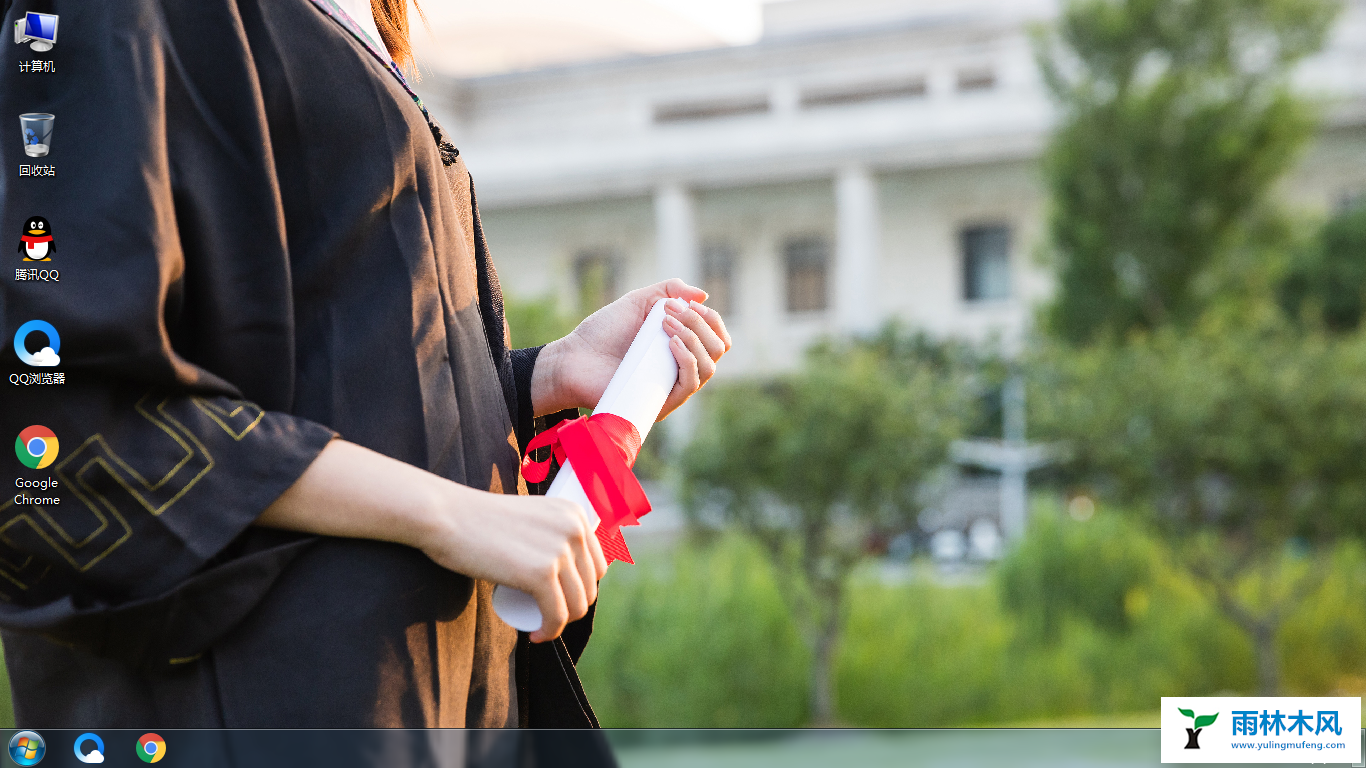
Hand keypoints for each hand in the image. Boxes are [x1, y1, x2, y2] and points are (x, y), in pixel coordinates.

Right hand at [422, 491, 607, 642]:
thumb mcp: (529, 515)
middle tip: (543, 614)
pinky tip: (538, 636)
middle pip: (588, 586)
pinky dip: (549, 632)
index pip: (595, 564)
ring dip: (560, 623)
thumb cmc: (478, 519)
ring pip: (576, 604)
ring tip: (539, 625)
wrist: (446, 516)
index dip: (580, 589)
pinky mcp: (540, 574)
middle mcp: (574, 529)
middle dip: (572, 607)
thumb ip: (547, 526)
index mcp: (575, 513)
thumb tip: (562, 560)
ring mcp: (559, 551)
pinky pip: (557, 615)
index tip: (558, 600)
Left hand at [533, 278, 732, 418]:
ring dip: (694, 339)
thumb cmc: (602, 332)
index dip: (712, 319)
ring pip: (709, 368)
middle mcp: (681, 368)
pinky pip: (690, 385)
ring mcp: (671, 387)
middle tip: (669, 312)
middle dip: (701, 324)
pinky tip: (672, 343)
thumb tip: (702, 296)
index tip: (690, 305)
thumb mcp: (637, 302)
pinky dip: (688, 360)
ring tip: (666, 324)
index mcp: (680, 347)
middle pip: (718, 350)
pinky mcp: (660, 403)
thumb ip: (669, 291)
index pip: (716, 338)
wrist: (573, 358)